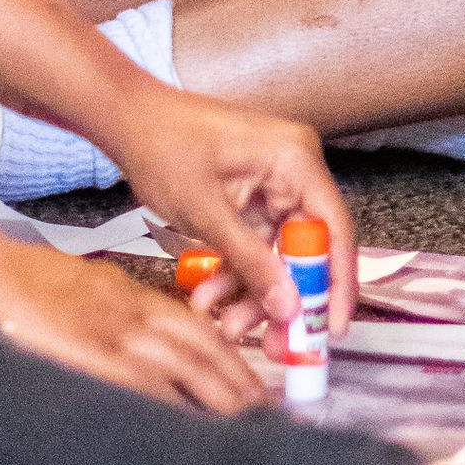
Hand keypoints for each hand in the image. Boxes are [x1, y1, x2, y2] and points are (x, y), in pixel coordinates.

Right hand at [0, 219, 264, 411]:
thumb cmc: (32, 282)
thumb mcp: (92, 288)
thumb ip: (126, 314)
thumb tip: (153, 349)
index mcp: (134, 295)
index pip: (198, 329)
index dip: (232, 359)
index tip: (255, 387)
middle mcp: (134, 312)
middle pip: (202, 350)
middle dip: (238, 385)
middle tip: (268, 416)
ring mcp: (116, 332)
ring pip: (185, 368)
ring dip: (220, 398)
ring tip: (247, 428)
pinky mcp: (94, 353)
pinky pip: (145, 386)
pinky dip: (174, 408)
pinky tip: (190, 429)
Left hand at [99, 84, 357, 343]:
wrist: (127, 120)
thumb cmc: (165, 147)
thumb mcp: (208, 213)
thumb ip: (252, 262)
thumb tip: (290, 307)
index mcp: (294, 159)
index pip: (334, 229)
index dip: (337, 283)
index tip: (330, 329)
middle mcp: (292, 169)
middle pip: (306, 248)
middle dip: (285, 298)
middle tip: (275, 345)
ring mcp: (272, 183)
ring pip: (277, 254)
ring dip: (252, 292)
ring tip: (226, 325)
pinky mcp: (251, 196)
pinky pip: (255, 244)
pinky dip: (236, 272)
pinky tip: (210, 299)